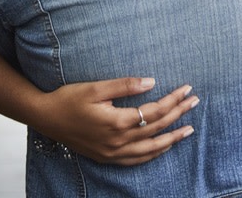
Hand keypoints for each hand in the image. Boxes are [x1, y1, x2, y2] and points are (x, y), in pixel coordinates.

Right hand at [33, 77, 198, 165]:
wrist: (46, 118)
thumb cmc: (69, 98)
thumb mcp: (95, 87)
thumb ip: (125, 85)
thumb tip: (151, 82)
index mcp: (117, 122)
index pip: (154, 111)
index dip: (173, 100)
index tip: (187, 89)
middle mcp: (118, 141)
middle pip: (156, 128)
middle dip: (178, 114)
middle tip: (195, 102)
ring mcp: (113, 153)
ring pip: (151, 148)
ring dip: (172, 138)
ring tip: (188, 129)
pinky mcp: (107, 158)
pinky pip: (137, 160)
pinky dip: (154, 153)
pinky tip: (163, 146)